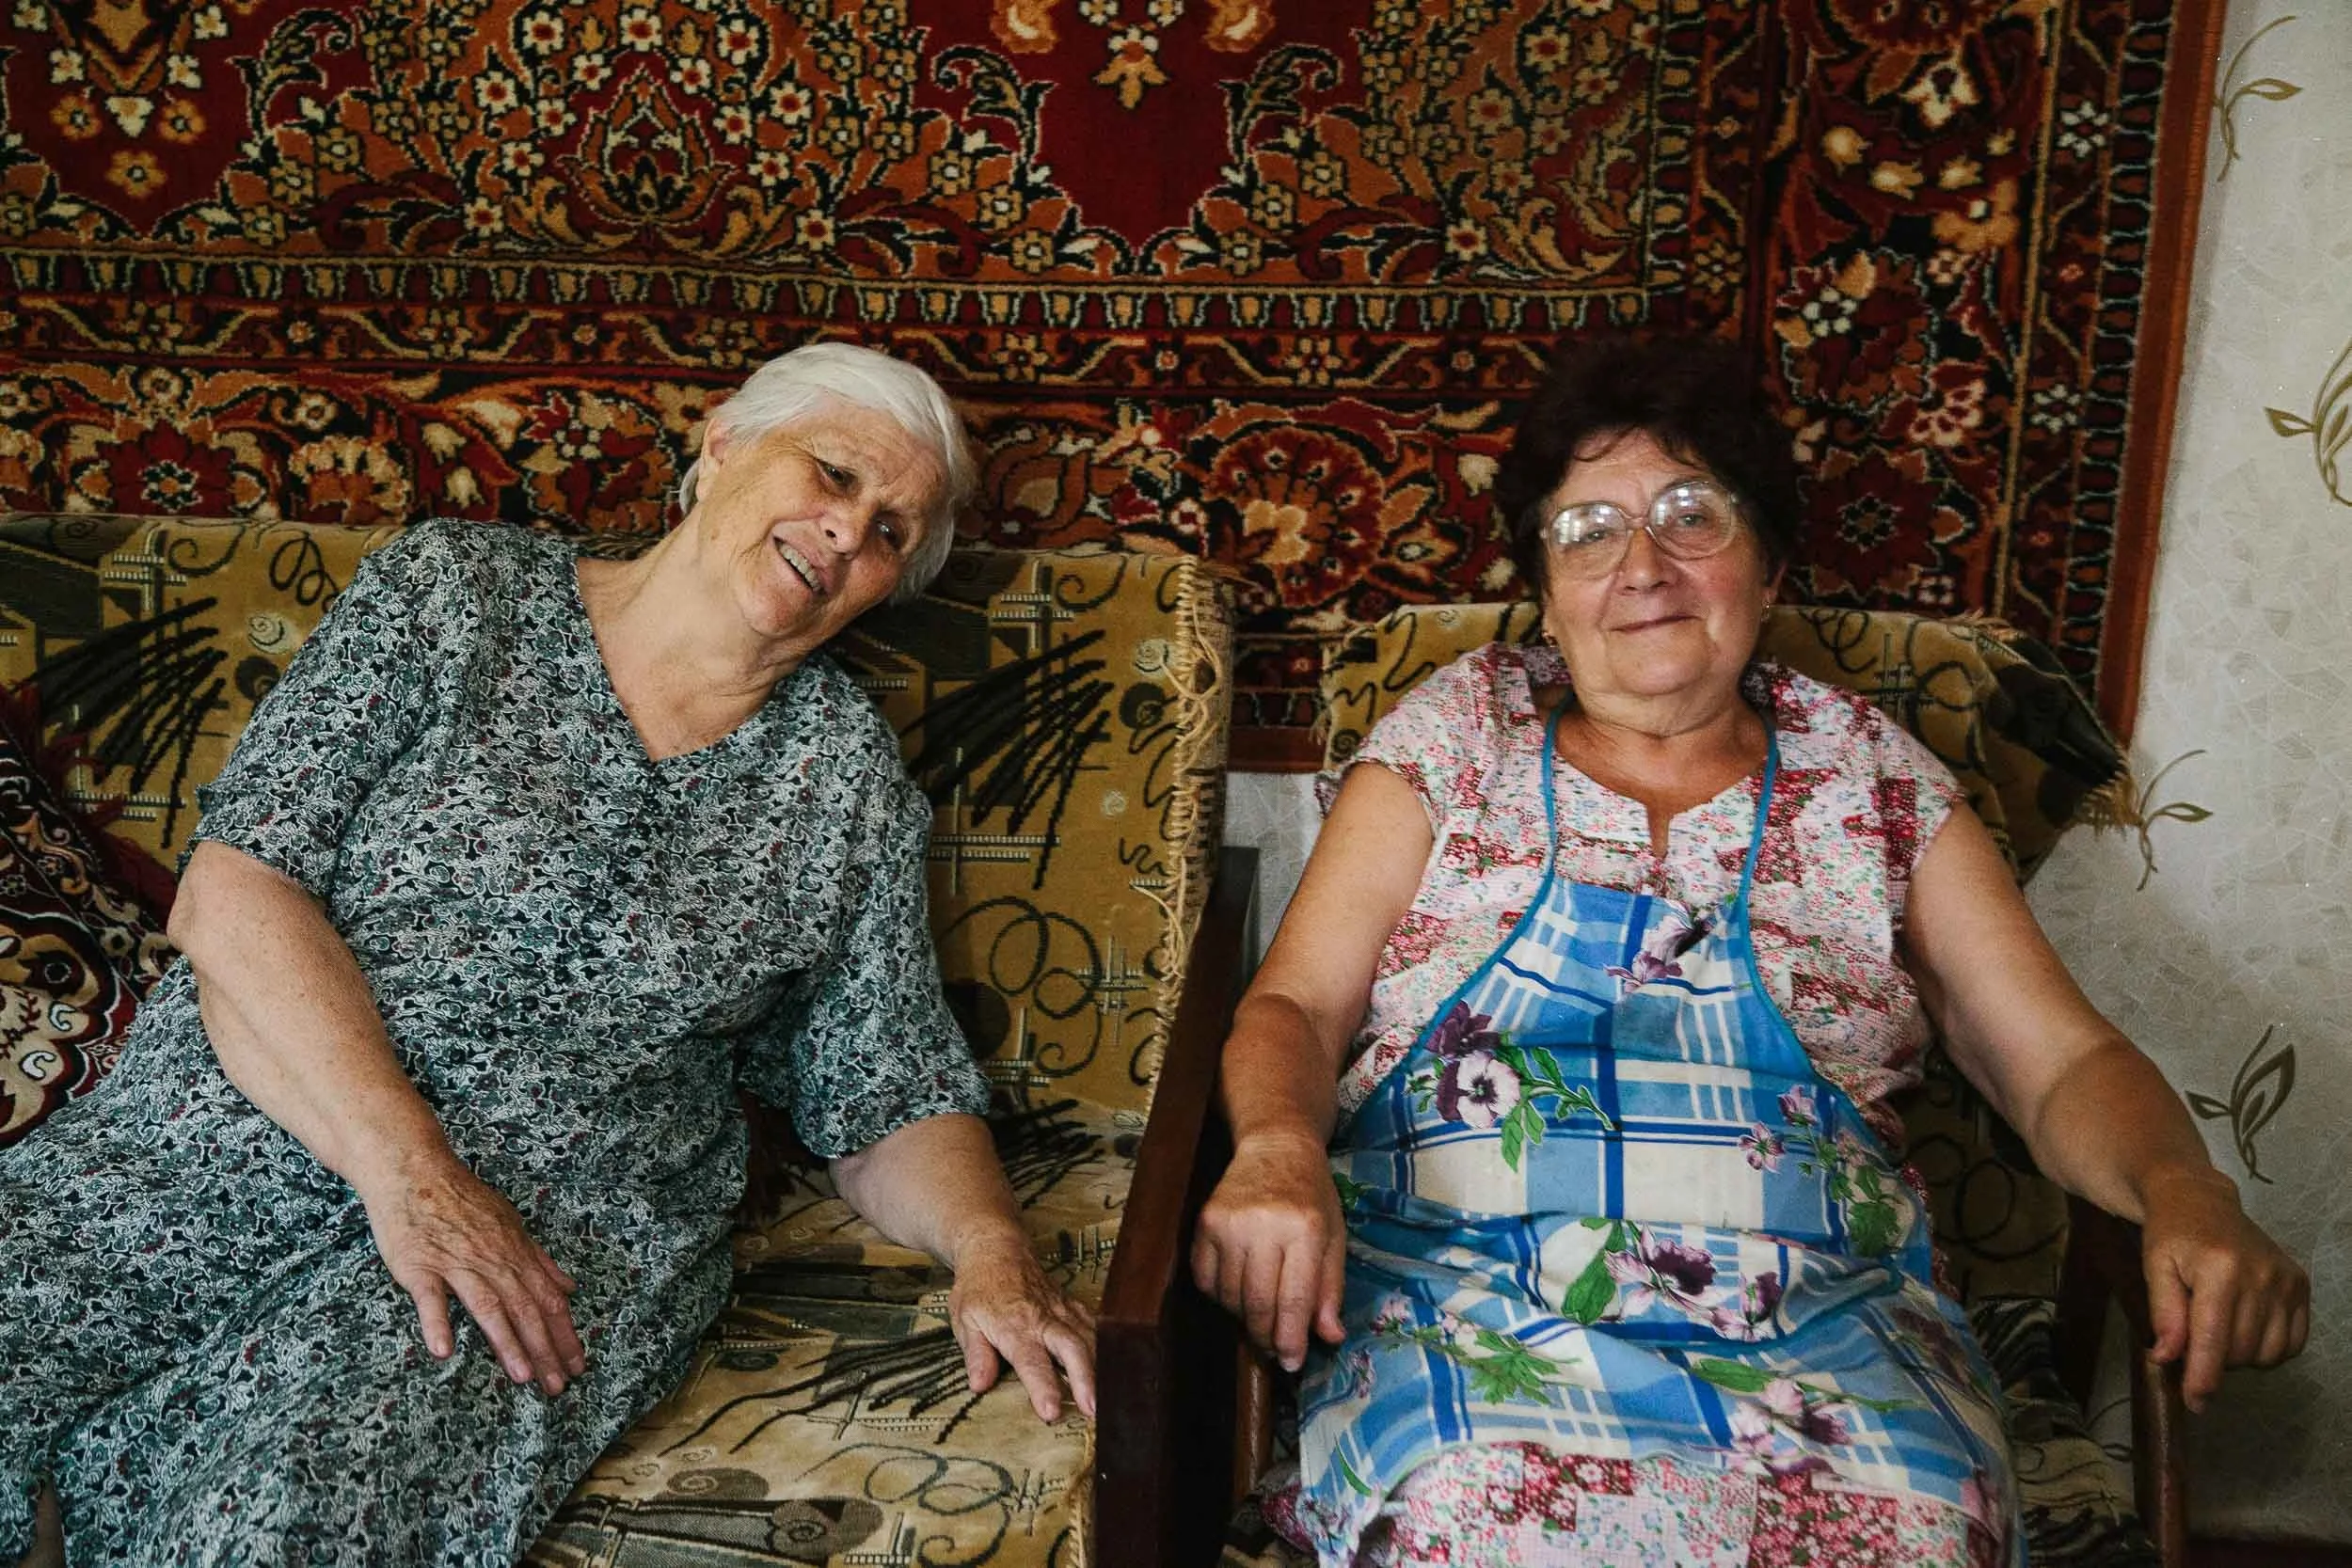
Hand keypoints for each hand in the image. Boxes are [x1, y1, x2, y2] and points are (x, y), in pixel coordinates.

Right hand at [362, 1153, 587, 1395]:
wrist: (414, 1169)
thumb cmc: (462, 1199)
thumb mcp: (510, 1223)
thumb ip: (539, 1259)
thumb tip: (569, 1287)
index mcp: (515, 1252)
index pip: (548, 1299)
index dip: (565, 1333)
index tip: (577, 1365)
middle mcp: (492, 1259)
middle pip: (525, 1309)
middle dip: (545, 1349)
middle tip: (559, 1386)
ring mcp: (455, 1263)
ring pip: (487, 1307)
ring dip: (507, 1342)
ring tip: (523, 1376)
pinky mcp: (419, 1265)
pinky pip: (431, 1298)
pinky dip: (438, 1323)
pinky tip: (444, 1350)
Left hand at [947, 1231, 1096, 1421]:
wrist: (997, 1250)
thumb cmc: (979, 1288)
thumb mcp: (965, 1320)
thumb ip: (976, 1354)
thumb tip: (979, 1384)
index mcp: (1014, 1326)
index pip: (1031, 1361)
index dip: (1042, 1387)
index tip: (1051, 1411)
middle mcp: (1044, 1319)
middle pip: (1071, 1348)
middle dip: (1085, 1379)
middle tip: (1093, 1409)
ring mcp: (1062, 1310)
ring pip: (1089, 1338)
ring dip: (1101, 1368)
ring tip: (1109, 1398)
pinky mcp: (1073, 1306)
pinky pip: (1095, 1326)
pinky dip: (1106, 1347)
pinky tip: (1113, 1368)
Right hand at [1191, 1128, 1345, 1371]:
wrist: (1276, 1146)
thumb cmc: (1312, 1195)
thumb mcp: (1334, 1237)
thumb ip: (1330, 1289)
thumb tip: (1329, 1337)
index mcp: (1305, 1229)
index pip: (1294, 1300)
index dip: (1291, 1339)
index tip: (1291, 1362)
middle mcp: (1264, 1225)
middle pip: (1257, 1304)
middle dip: (1266, 1337)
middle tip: (1275, 1349)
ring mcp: (1229, 1222)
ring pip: (1229, 1296)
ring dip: (1244, 1317)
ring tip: (1260, 1312)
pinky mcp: (1204, 1221)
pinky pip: (1205, 1280)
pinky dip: (1220, 1295)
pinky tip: (1237, 1289)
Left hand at [2139, 1165, 2309, 1411]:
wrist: (2200, 1200)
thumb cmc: (2171, 1236)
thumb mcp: (2155, 1268)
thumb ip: (2164, 1314)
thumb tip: (2167, 1358)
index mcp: (2220, 1270)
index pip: (2214, 1340)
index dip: (2203, 1378)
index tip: (2195, 1402)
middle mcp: (2261, 1276)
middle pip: (2240, 1353)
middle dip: (2214, 1361)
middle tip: (2194, 1341)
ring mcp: (2286, 1281)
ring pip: (2267, 1354)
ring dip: (2241, 1357)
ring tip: (2218, 1329)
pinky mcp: (2300, 1284)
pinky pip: (2292, 1343)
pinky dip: (2269, 1350)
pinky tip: (2246, 1330)